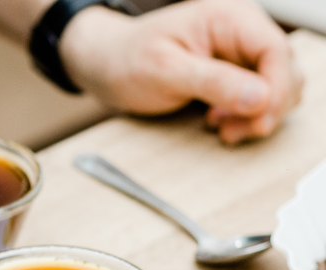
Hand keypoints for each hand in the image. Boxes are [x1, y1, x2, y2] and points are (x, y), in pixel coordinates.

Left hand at [59, 0, 302, 143]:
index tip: (260, 119)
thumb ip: (212, 82)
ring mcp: (239, 54)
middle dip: (267, 106)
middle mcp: (241, 32)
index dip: (276, 88)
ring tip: (222, 129)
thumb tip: (259, 97)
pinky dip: (247, 116)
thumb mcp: (165, 70)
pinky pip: (257, 98)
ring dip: (258, 115)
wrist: (106, 65)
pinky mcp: (233, 74)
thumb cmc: (127, 60)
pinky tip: (220, 124)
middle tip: (235, 131)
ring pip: (275, 88)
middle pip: (283, 71)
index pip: (276, 51)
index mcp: (229, 18)